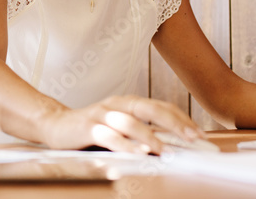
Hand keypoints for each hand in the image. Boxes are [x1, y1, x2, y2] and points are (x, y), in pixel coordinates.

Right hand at [42, 95, 203, 154]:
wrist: (55, 124)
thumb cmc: (92, 128)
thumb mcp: (120, 128)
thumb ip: (141, 133)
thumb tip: (173, 146)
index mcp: (128, 102)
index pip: (161, 107)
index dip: (181, 119)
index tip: (199, 134)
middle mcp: (117, 105)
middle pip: (151, 109)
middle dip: (175, 124)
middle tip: (193, 138)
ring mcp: (102, 114)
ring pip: (131, 122)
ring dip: (151, 137)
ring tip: (167, 150)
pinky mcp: (88, 127)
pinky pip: (109, 136)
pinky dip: (124, 145)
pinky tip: (137, 153)